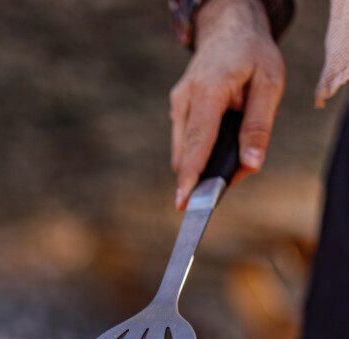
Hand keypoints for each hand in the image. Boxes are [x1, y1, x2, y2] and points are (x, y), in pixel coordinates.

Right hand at [170, 0, 284, 208]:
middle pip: (188, 152)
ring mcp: (177, 105)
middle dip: (206, 173)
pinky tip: (224, 138)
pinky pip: (187, 140)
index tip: (183, 202)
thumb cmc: (252, 55)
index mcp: (208, 90)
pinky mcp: (177, 110)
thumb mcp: (269, 85)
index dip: (191, 175)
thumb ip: (259, 127)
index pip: (198, 141)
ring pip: (185, 150)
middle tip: (237, 173)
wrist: (228, 29)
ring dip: (206, 160)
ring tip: (236, 147)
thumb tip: (251, 165)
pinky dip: (203, 149)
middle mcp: (184, 99)